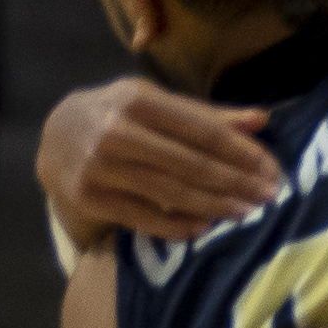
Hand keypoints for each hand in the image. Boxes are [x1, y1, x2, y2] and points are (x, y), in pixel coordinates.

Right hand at [41, 75, 285, 247]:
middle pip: (190, 164)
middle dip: (236, 183)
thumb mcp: (154, 101)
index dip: (242, 153)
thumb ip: (206, 115)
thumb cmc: (118, 115)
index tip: (273, 170)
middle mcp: (115, 131)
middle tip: (270, 197)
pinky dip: (178, 225)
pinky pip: (144, 217)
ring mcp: (98, 165)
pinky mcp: (89, 195)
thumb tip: (261, 119)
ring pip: (170, 193)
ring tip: (246, 213)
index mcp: (137, 100)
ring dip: (215, 206)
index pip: (202, 130)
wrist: (54, 136)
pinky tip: (205, 227)